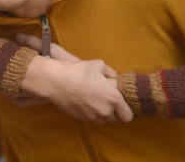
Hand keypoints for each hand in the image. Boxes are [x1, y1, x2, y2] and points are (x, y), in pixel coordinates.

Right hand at [16, 34, 132, 123]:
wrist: (56, 81)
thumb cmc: (78, 71)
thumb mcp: (99, 65)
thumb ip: (111, 73)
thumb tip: (114, 78)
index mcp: (113, 98)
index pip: (128, 115)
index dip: (126, 110)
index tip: (121, 103)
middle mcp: (105, 111)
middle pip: (117, 120)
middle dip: (115, 111)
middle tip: (107, 100)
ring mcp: (92, 116)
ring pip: (104, 120)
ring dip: (103, 113)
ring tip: (96, 101)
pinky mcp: (81, 118)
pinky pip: (92, 119)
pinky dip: (91, 113)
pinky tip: (85, 102)